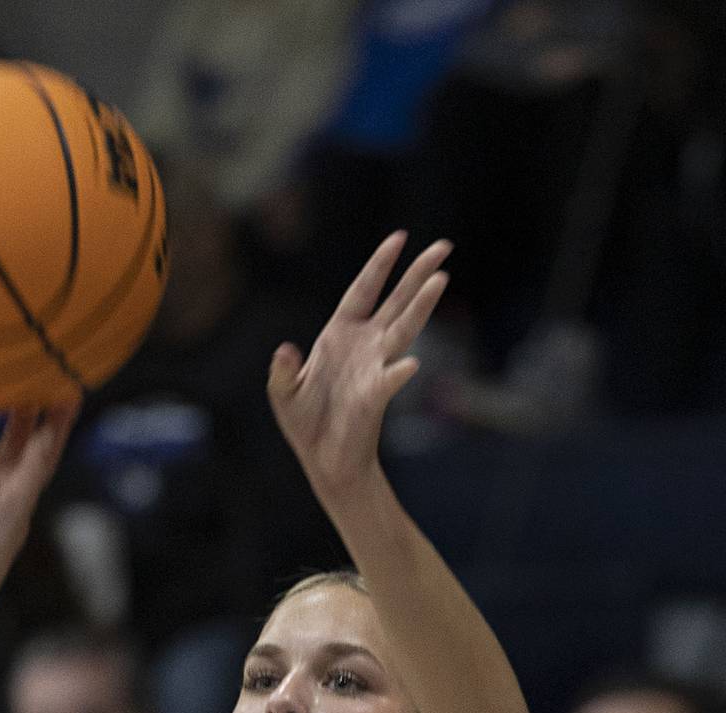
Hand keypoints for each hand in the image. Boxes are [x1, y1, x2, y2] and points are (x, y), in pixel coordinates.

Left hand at [267, 231, 451, 499]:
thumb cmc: (306, 423)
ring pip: (403, 329)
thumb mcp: (284, 393)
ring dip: (420, 305)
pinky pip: (388, 381)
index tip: (399, 238)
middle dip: (418, 273)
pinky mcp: (374, 397)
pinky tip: (409, 364)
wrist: (323, 460)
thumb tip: (286, 351)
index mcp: (340, 334)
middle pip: (396, 300)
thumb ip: (283, 371)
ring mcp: (374, 368)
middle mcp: (364, 345)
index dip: (380, 265)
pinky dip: (396, 373)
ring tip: (441, 279)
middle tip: (444, 246)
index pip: (364, 290)